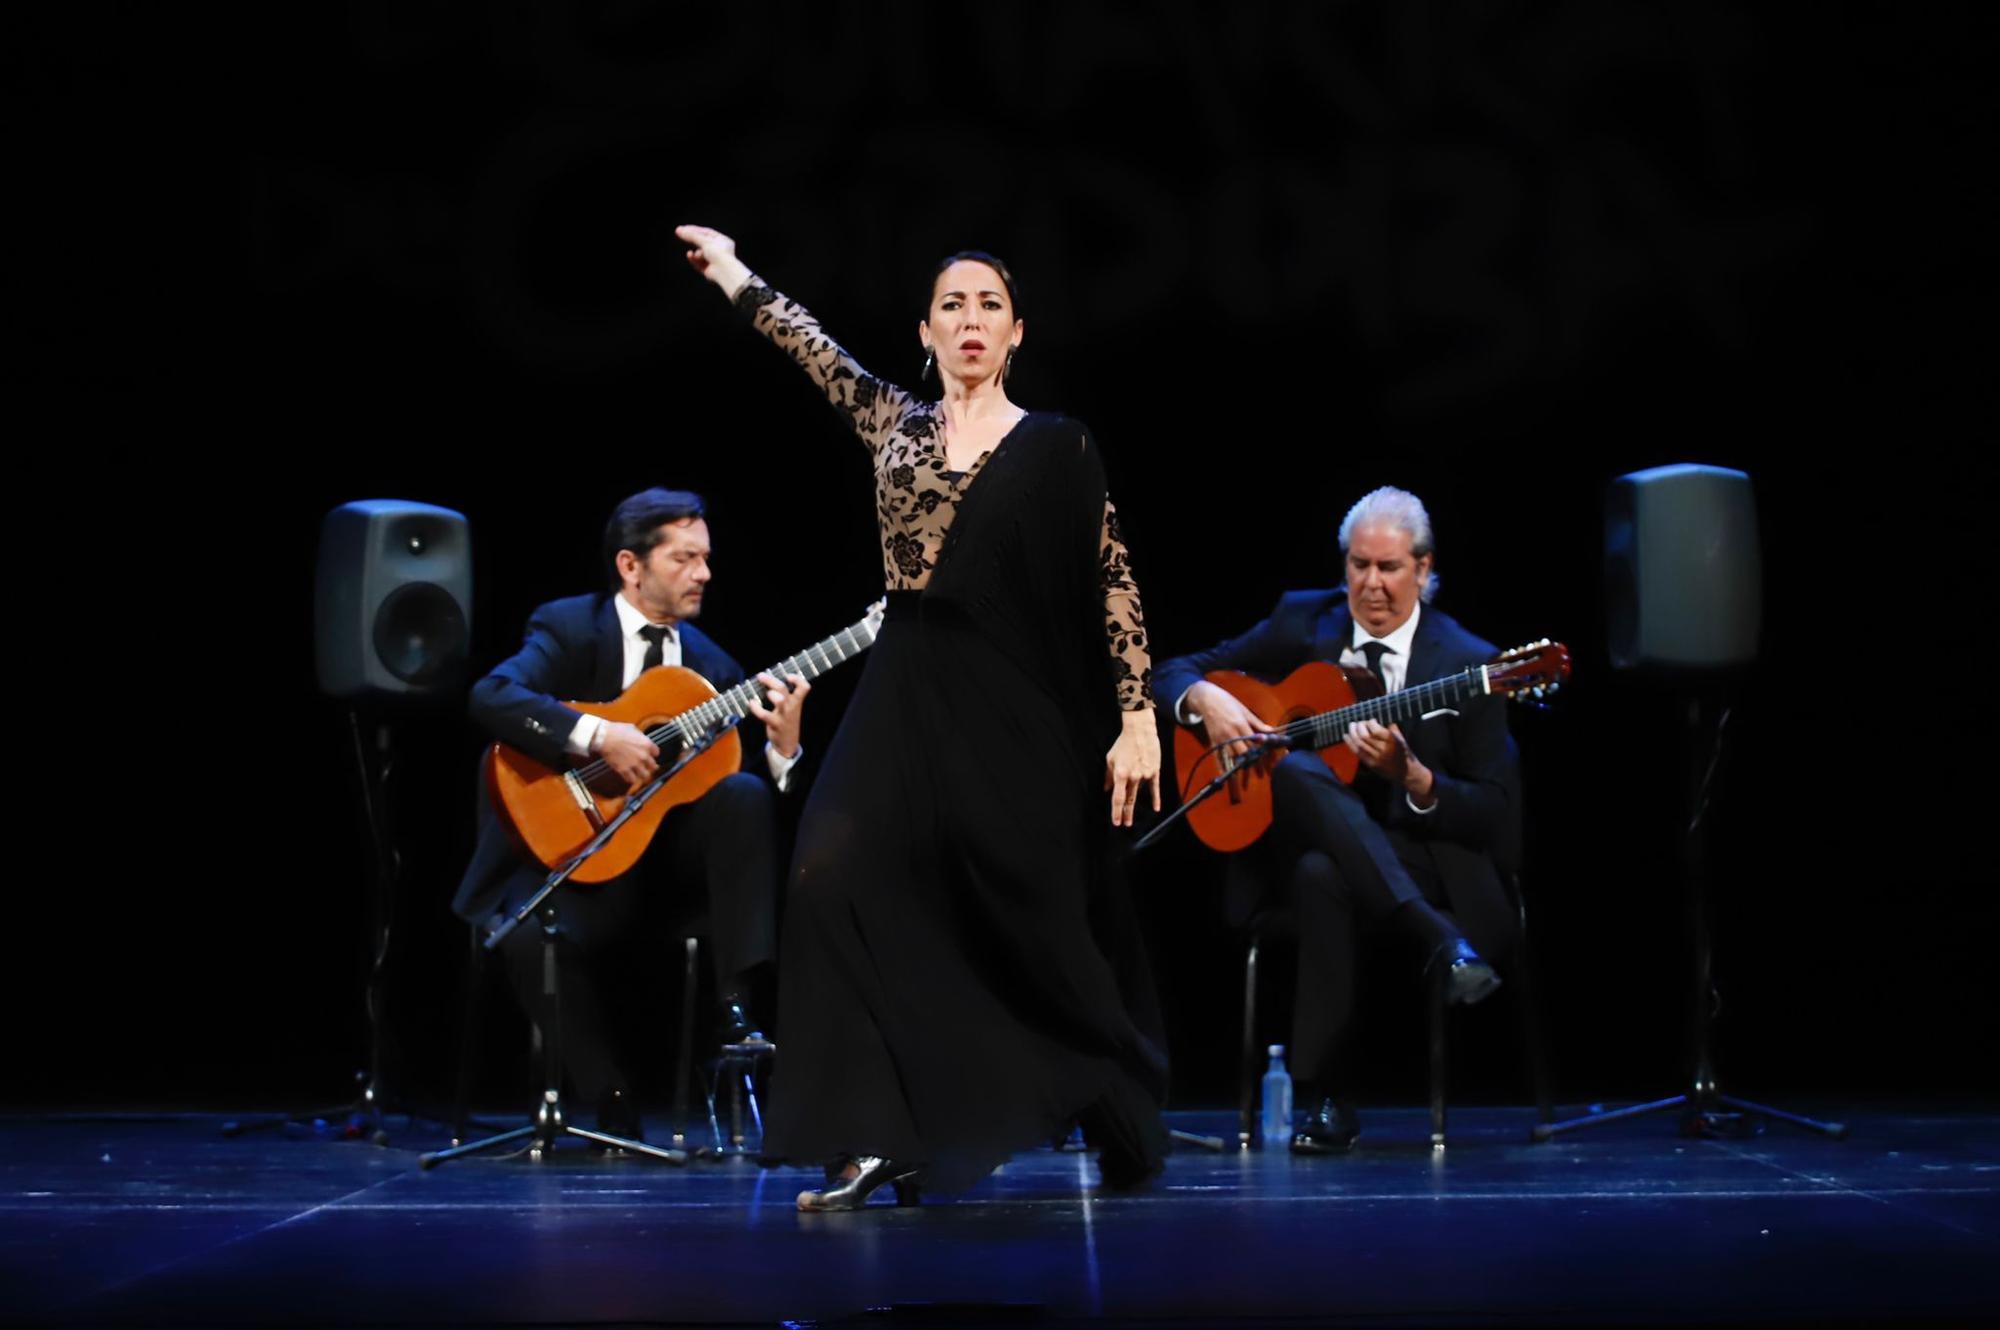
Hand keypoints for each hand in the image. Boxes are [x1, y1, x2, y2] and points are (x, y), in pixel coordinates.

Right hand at [597, 721, 660, 788]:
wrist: (603, 737)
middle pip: (653, 766)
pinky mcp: (624, 770)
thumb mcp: (632, 728)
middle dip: (650, 767)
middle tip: (647, 767)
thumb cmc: (616, 731)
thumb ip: (640, 736)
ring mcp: (634, 764)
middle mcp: (643, 755)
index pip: (656, 753)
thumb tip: (641, 739)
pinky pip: (632, 780)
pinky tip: (630, 777)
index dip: (652, 754)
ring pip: (645, 776)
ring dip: (642, 775)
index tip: (650, 755)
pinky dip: (631, 779)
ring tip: (640, 774)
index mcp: (647, 744)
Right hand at [675, 223, 752, 297]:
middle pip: (702, 242)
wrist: (724, 271)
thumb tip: (679, 230)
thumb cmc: (719, 254)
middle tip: (679, 234)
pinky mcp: (709, 270)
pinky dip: (694, 260)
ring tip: (694, 254)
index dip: (694, 230)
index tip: (683, 228)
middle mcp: (720, 250)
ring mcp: (714, 261)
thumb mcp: (704, 241)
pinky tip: (690, 256)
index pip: (706, 232)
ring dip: (695, 253)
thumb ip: (691, 235)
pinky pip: (698, 263)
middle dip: (691, 239)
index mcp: (723, 241)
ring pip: (699, 253)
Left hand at [746, 671, 808, 757]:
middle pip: (783, 689)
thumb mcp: (791, 707)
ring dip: (771, 694)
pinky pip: (765, 714)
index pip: (804, 687)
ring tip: (764, 693)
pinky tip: (752, 703)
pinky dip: (755, 708)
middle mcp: (791, 707)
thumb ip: (785, 694)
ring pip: (779, 700)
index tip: (787, 676)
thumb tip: (769, 678)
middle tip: (760, 676)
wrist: (788, 743)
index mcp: (796, 701)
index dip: (797, 679)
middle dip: (771, 680)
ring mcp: (784, 715)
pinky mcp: (775, 724)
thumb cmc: (786, 720)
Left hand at [1104, 708, 1162, 827]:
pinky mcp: (1154, 771)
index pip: (1117, 797)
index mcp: (1120, 774)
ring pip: (1138, 794)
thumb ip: (1108, 775)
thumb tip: (1106, 788)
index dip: (1116, 811)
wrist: (1140, 731)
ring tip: (1130, 819)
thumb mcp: (1110, 758)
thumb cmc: (1123, 743)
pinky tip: (1156, 808)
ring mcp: (1144, 775)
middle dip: (1125, 814)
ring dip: (1134, 807)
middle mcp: (1133, 777)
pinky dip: (1155, 799)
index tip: (1115, 822)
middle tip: (1124, 824)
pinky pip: (1155, 788)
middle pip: (1128, 800)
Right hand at [1186, 680, 1279, 791]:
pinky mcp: (1214, 742)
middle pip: (1244, 752)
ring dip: (1242, 767)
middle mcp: (1230, 733)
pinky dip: (1224, 768)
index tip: (1271, 758)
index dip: (1263, 750)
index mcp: (1239, 724)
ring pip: (1233, 757)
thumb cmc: (1228, 703)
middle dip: (1254, 762)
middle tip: (1263, 772)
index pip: (1253, 740)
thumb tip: (1271, 732)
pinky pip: (1218, 758)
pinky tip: (1231, 778)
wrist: (1208, 699)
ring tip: (1251, 778)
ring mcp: (1221, 739)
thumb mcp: (1245, 711)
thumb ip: (1258, 724)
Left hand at [1343, 720, 1432, 803]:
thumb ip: (1392, 729)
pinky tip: (1346, 736)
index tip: (1370, 720)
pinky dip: (1350, 743)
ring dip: (1353, 733)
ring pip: (1359, 743)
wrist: (1405, 772)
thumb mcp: (1401, 739)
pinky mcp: (1370, 764)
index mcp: (1392, 741)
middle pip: (1365, 736)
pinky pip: (1357, 752)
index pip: (1375, 730)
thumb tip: (1380, 720)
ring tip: (1351, 726)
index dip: (1370, 723)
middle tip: (1358, 722)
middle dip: (1359, 727)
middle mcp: (1383, 750)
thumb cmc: (1404, 753)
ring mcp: (1376, 758)